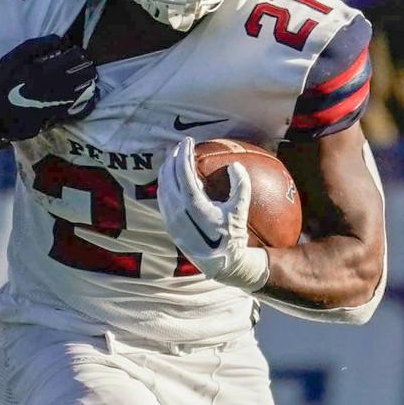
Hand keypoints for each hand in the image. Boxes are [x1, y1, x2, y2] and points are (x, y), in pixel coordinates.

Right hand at [0, 35, 97, 140]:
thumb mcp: (10, 59)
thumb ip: (36, 47)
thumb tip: (59, 39)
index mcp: (44, 71)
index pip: (75, 58)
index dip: (78, 53)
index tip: (75, 51)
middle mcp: (54, 89)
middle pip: (85, 75)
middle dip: (87, 67)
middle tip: (84, 65)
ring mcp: (56, 106)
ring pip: (85, 92)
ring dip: (88, 83)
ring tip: (86, 79)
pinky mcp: (55, 120)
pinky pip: (78, 112)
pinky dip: (86, 104)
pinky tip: (87, 99)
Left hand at [156, 136, 270, 291]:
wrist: (221, 264)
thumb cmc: (233, 235)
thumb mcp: (241, 210)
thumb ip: (240, 186)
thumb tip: (235, 165)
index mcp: (194, 206)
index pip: (183, 173)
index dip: (183, 154)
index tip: (187, 141)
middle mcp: (178, 212)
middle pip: (169, 177)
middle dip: (173, 158)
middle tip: (180, 145)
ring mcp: (171, 220)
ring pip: (162, 187)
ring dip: (167, 170)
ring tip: (174, 158)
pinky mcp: (169, 226)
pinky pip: (163, 199)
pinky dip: (166, 184)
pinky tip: (172, 178)